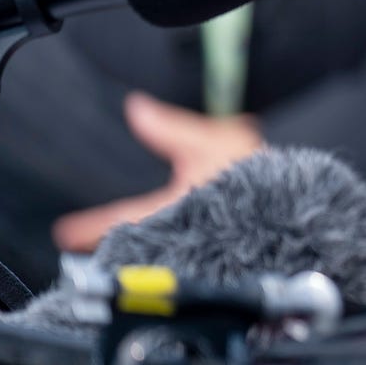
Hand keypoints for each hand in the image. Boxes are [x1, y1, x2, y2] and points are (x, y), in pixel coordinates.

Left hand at [51, 92, 261, 251]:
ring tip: (118, 246)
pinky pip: (182, 255)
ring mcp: (196, 250)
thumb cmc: (264, 181)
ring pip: (156, 250)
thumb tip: (137, 108)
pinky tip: (169, 247)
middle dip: (112, 240)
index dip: (89, 226)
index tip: (63, 233)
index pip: (119, 218)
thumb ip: (172, 129)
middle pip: (135, 241)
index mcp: (172, 210)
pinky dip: (170, 250)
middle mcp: (179, 237)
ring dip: (139, 248)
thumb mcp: (216, 142)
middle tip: (83, 242)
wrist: (302, 214)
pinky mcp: (218, 256)